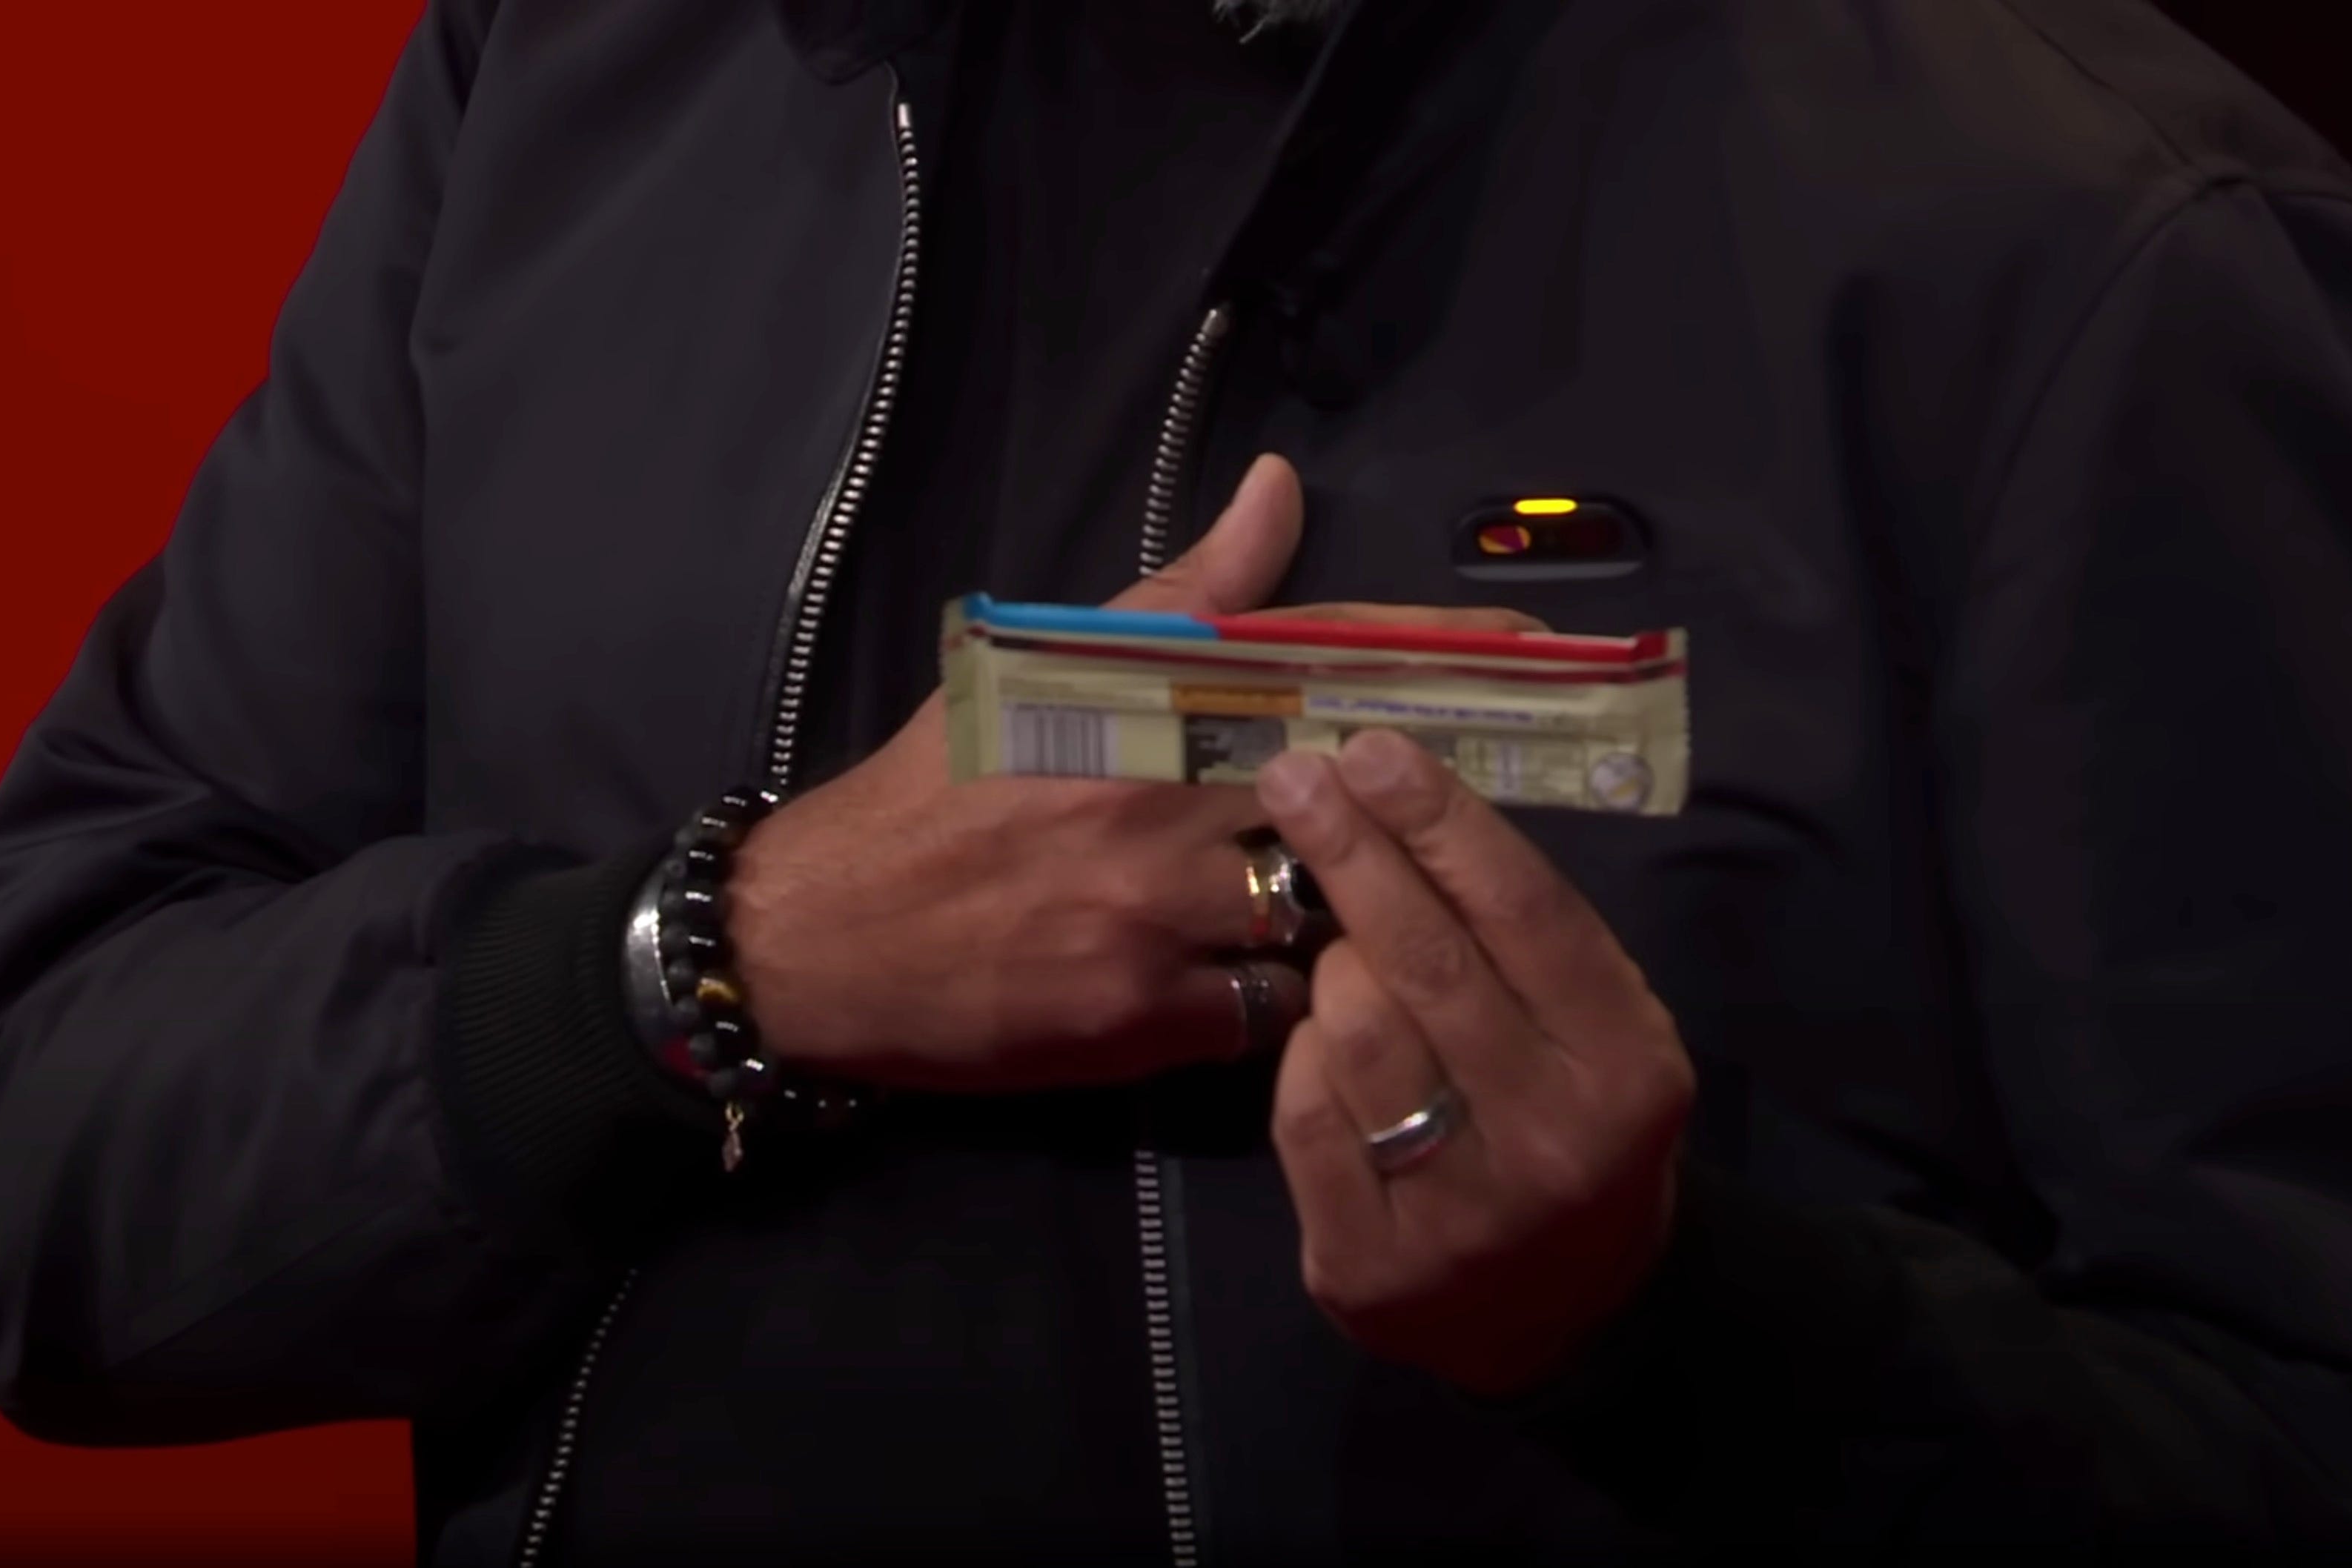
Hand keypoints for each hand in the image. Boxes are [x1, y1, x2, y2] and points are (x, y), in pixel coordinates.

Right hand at [724, 456, 1540, 1094]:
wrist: (814, 939)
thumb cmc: (933, 795)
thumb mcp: (1036, 668)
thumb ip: (1179, 594)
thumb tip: (1278, 487)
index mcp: (1134, 702)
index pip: (1312, 660)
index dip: (1428, 654)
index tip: (1537, 649)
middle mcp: (1154, 796)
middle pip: (1344, 792)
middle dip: (1427, 796)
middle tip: (1520, 789)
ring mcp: (1153, 911)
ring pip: (1324, 911)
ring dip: (1353, 911)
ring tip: (1374, 912)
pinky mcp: (1139, 1017)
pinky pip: (1268, 1010)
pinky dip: (1285, 1000)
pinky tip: (1276, 990)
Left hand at [1256, 730, 1695, 1394]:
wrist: (1572, 1315)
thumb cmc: (1577, 1123)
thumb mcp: (1599, 1028)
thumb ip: (1527, 934)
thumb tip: (1408, 797)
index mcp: (1627, 1065)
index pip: (1524, 913)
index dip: (1442, 821)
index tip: (1373, 749)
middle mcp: (1552, 1141)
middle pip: (1427, 963)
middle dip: (1353, 853)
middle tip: (1296, 776)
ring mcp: (1458, 1215)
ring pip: (1355, 1035)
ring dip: (1333, 969)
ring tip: (1340, 946)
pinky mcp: (1370, 1266)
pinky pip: (1302, 1116)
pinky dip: (1304, 1061)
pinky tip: (1323, 1043)